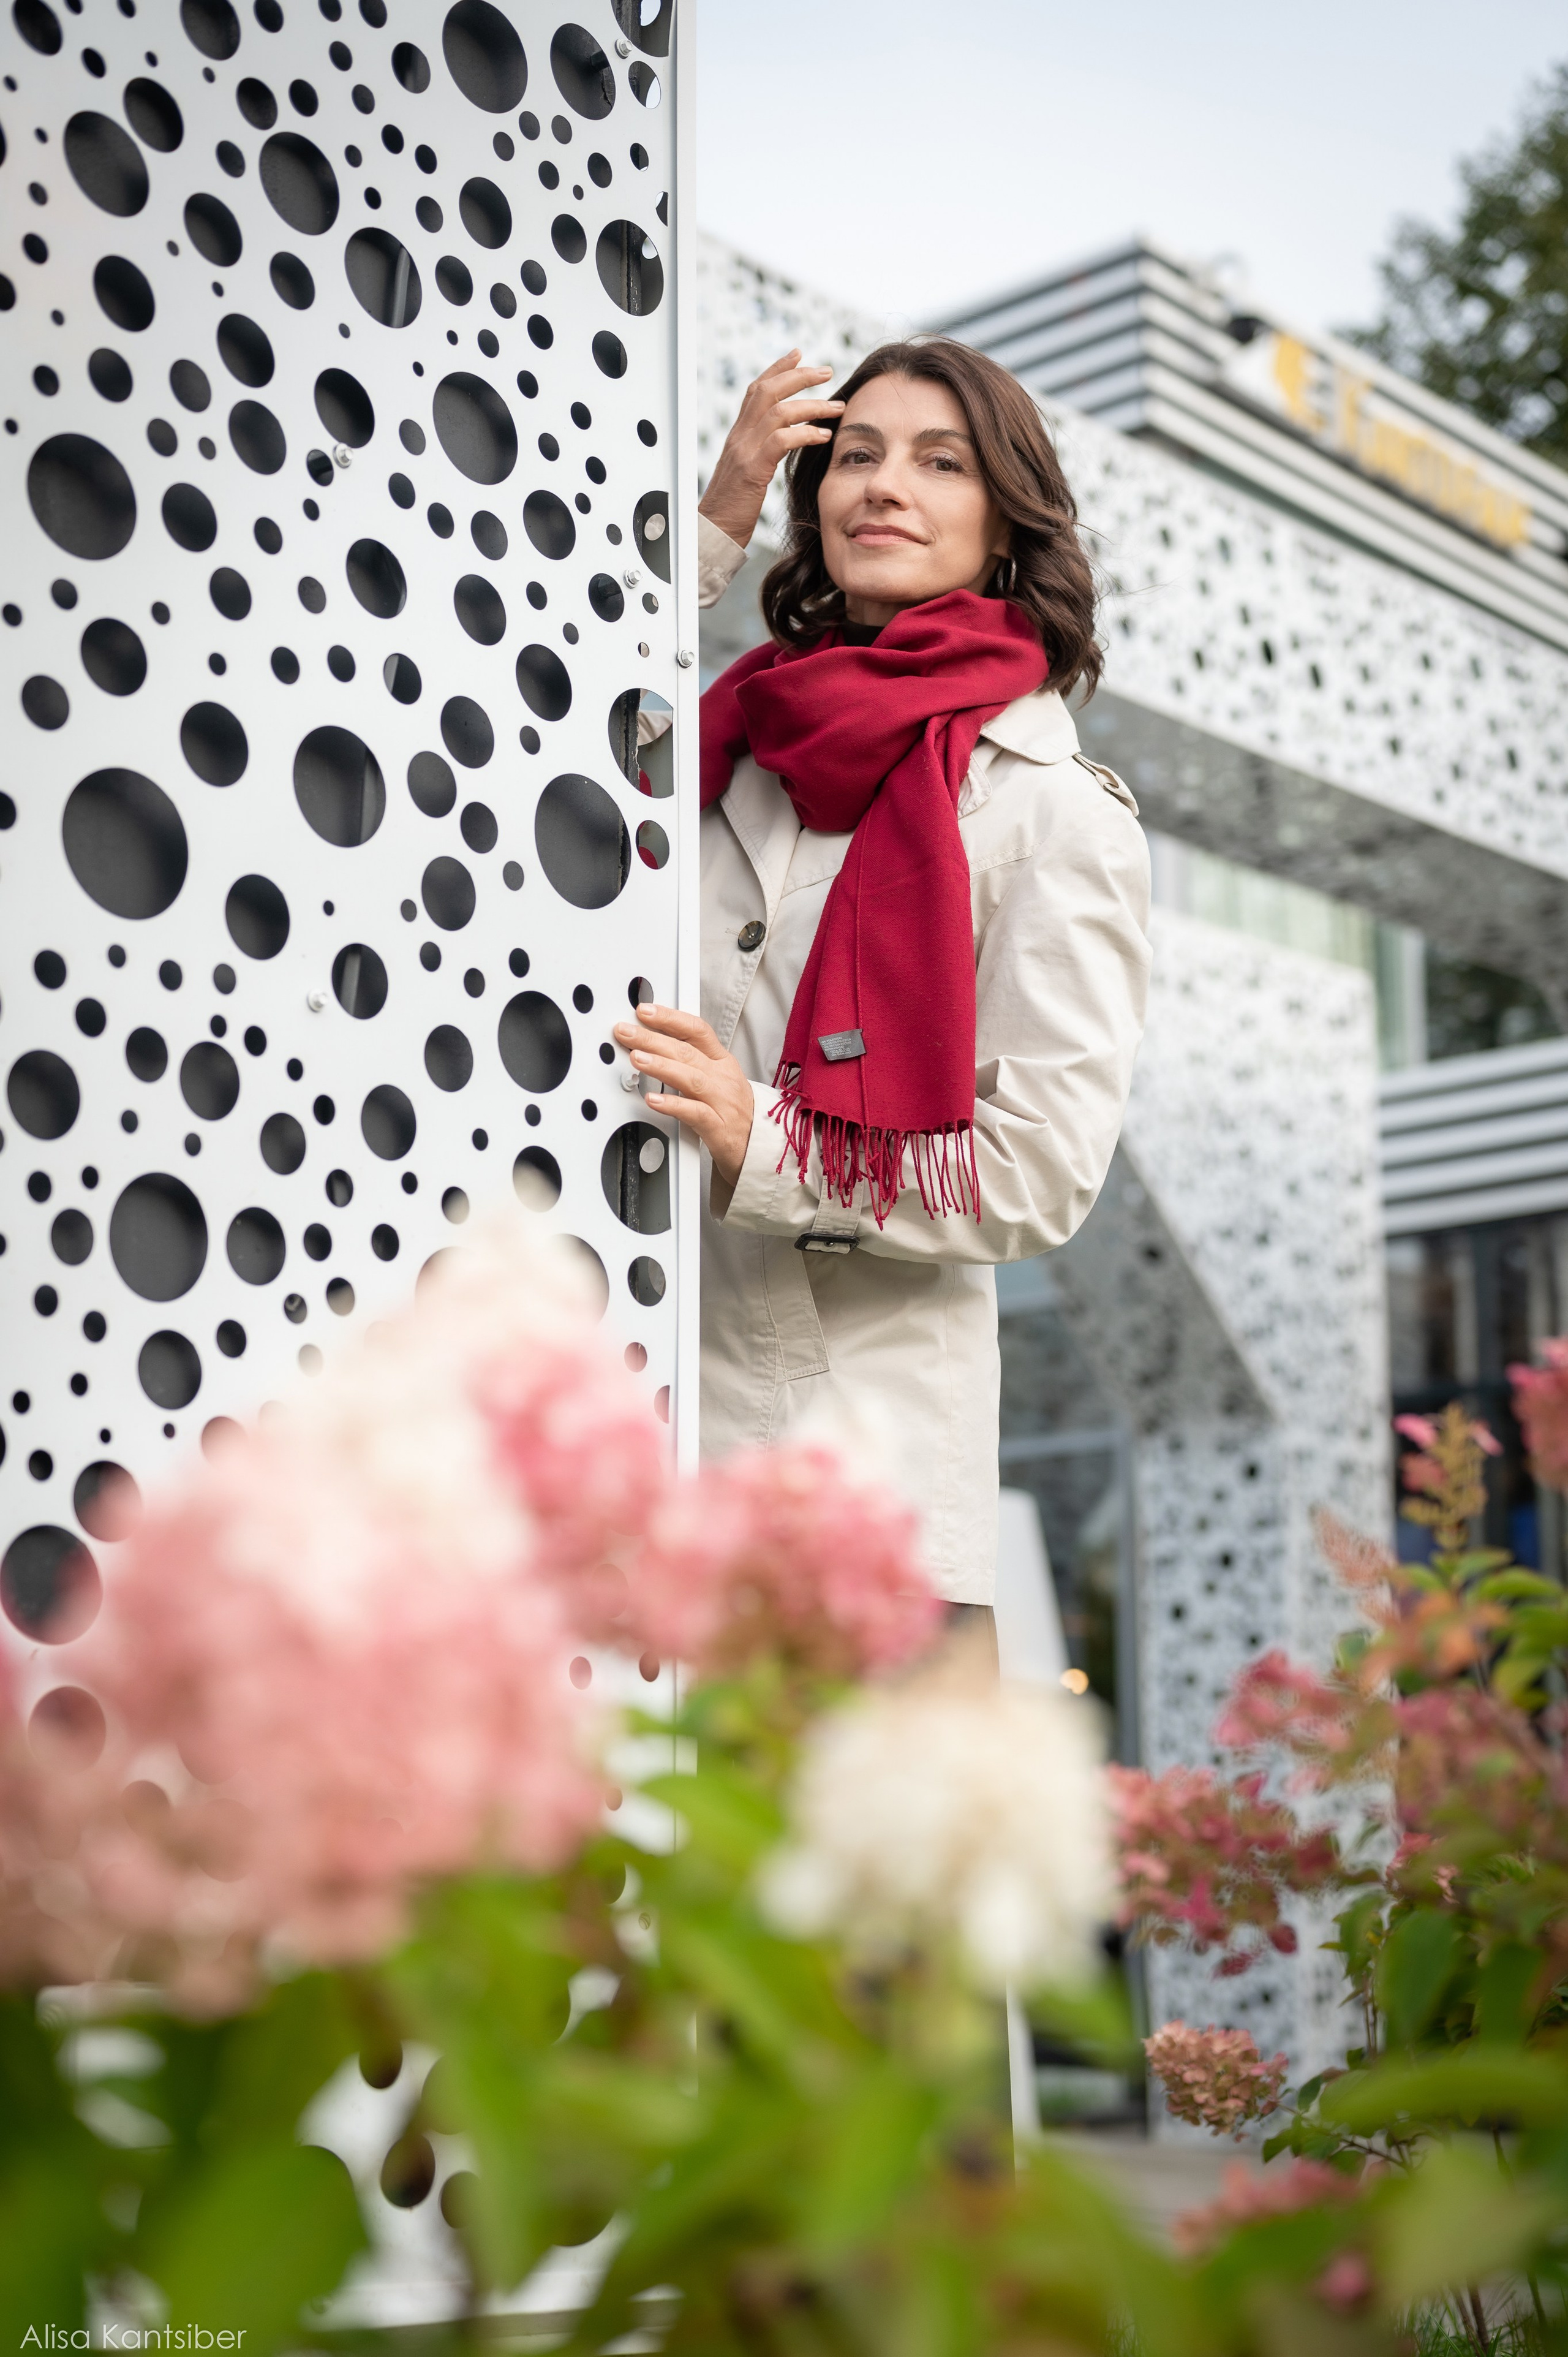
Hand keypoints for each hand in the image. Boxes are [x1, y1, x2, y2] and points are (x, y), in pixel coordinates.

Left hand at [613, 1005, 754, 1190]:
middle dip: (653, 1039)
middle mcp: (722, 1077)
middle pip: (686, 1051)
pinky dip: (673, 1105)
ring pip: (690, 1078)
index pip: (697, 1030)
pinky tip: (653, 1100)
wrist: (760, 1145)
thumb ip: (689, 1061)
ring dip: (661, 1066)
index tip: (645, 1011)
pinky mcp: (718, 1127)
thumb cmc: (732, 1111)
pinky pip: (694, 1113)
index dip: (670, 1018)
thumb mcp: (717, 1078)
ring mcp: (722, 1101)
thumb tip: (653, 1043)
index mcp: (721, 1061)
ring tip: (637, 1058)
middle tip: (626, 1032)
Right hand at [697, 349, 843, 550]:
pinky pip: (781, 440)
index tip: (799, 354)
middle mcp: (739, 436)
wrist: (712, 532)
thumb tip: (780, 442)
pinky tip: (824, 436)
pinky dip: (806, 434)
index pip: (756, 390)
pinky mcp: (752, 470)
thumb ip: (760, 452)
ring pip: (779, 411)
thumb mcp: (746, 473)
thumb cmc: (733, 509)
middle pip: (768, 390)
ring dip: (813, 406)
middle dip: (799, 376)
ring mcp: (744, 451)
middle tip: (827, 371)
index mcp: (738, 434)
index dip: (777, 369)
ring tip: (837, 408)